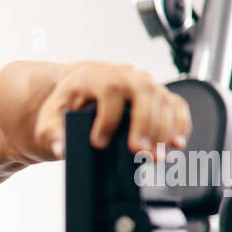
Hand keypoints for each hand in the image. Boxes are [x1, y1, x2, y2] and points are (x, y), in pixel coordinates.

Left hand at [35, 61, 190, 161]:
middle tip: (141, 152)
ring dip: (164, 129)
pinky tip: (178, 144)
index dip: (107, 118)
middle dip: (145, 123)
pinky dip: (181, 124)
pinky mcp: (158, 95)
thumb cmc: (67, 101)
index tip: (99, 142)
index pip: (109, 91)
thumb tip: (61, 149)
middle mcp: (124, 75)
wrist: (80, 87)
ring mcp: (144, 83)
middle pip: (144, 91)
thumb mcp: (50, 115)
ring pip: (163, 99)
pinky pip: (177, 104)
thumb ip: (50, 132)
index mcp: (96, 76)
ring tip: (157, 156)